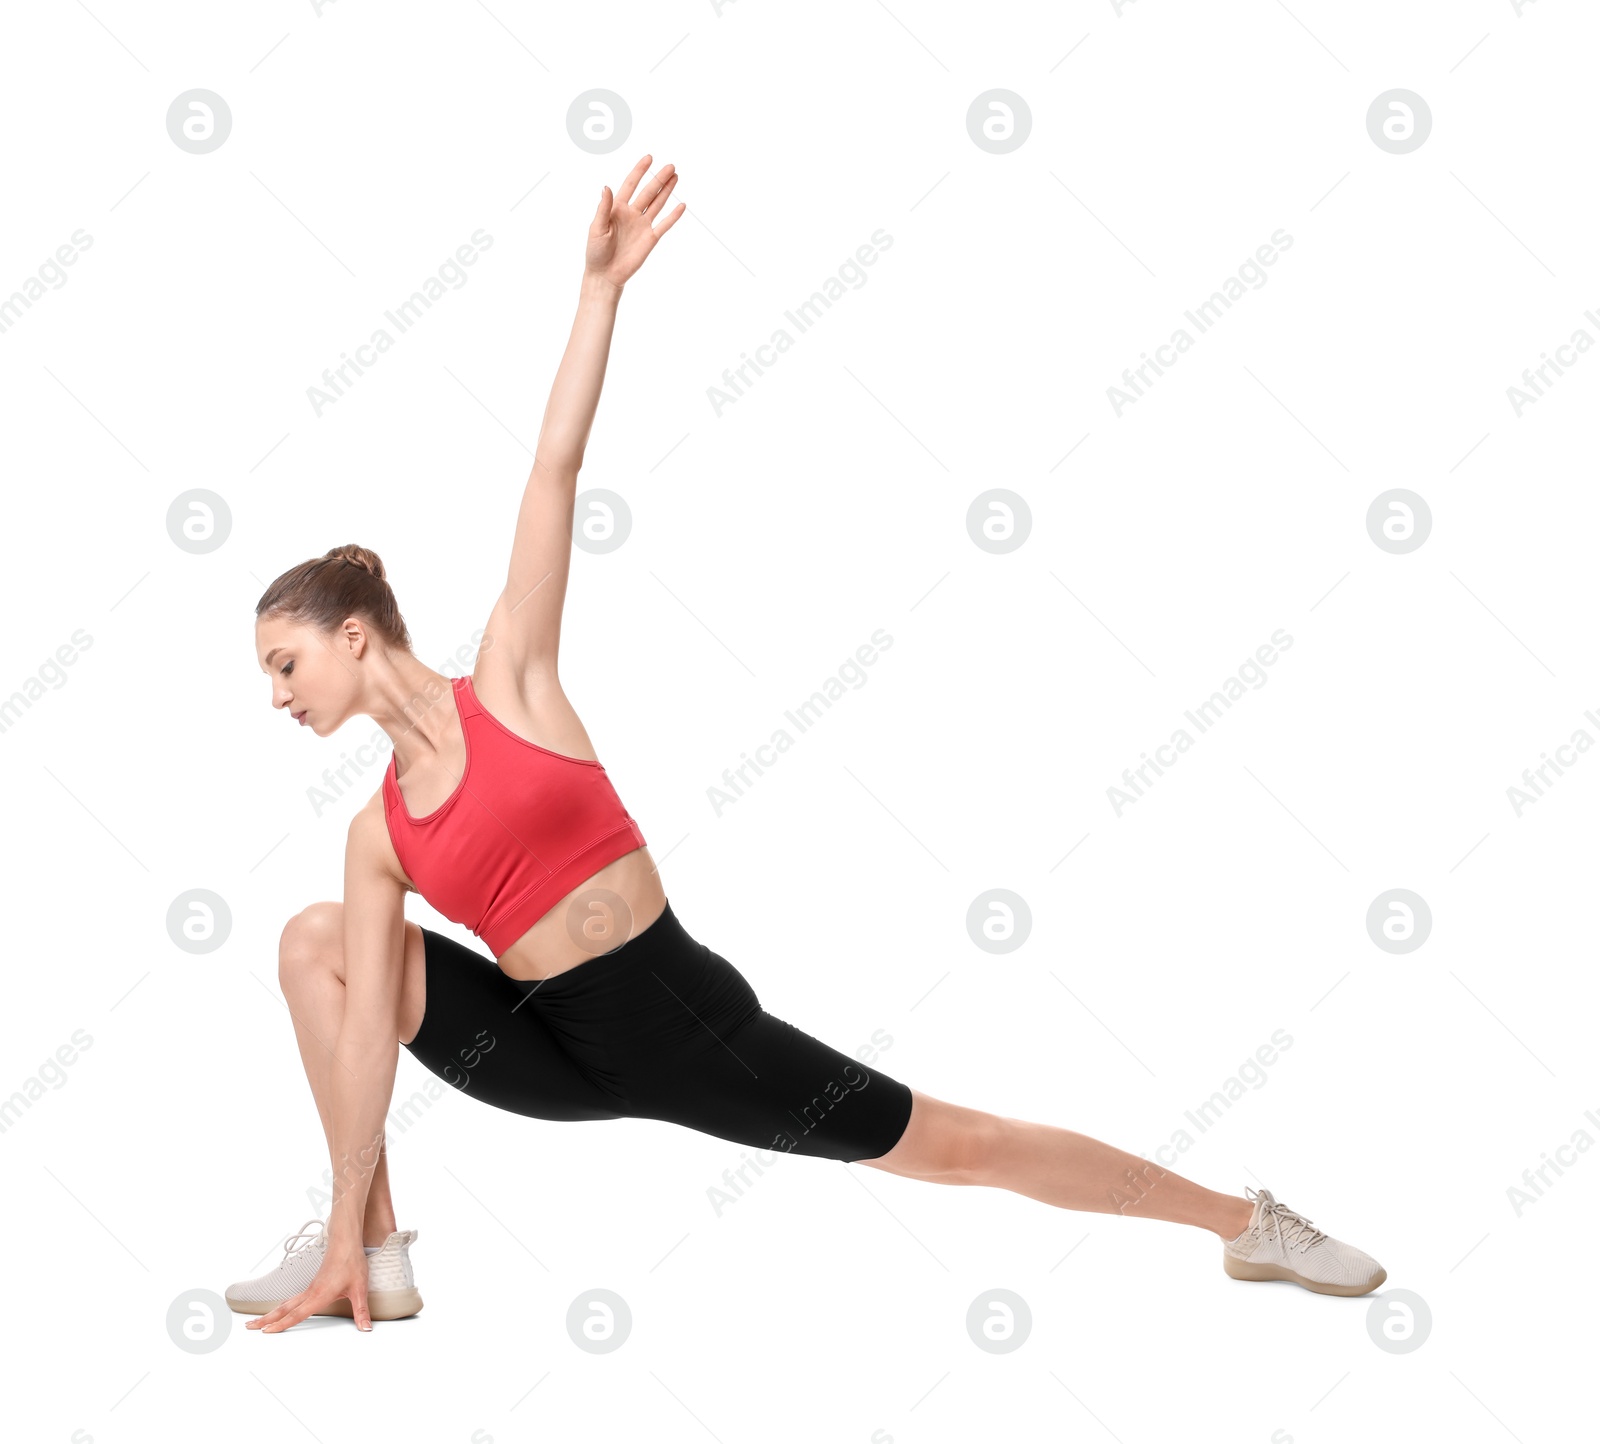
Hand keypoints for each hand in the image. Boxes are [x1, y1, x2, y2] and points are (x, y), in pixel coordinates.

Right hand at [246, 1238, 371, 1332]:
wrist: (347, 1241)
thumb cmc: (352, 1261)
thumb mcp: (360, 1288)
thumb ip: (362, 1311)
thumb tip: (365, 1329)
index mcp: (319, 1295)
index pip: (296, 1314)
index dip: (281, 1325)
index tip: (266, 1333)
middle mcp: (311, 1292)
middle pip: (283, 1309)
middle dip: (266, 1319)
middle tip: (248, 1327)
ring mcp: (310, 1287)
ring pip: (286, 1302)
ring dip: (271, 1312)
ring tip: (258, 1321)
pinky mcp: (314, 1283)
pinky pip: (293, 1297)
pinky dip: (282, 1306)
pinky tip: (281, 1309)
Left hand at [585, 154, 684, 289]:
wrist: (605, 275)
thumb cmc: (596, 252)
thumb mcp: (597, 228)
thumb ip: (603, 207)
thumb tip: (606, 187)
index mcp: (617, 208)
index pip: (631, 184)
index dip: (639, 171)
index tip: (649, 158)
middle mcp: (632, 213)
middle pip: (648, 192)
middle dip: (659, 179)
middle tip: (671, 166)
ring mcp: (642, 225)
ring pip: (657, 204)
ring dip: (666, 191)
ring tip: (676, 177)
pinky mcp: (650, 239)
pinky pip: (664, 225)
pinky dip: (673, 216)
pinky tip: (681, 206)